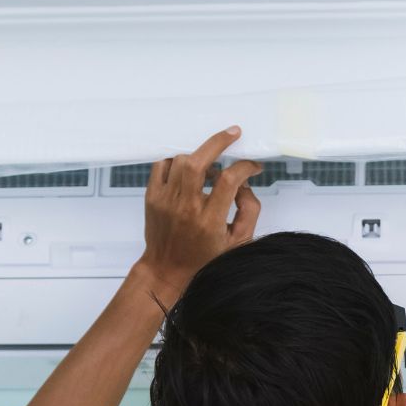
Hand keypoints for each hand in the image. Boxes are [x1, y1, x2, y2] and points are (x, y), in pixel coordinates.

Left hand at [133, 126, 261, 293]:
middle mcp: (186, 208)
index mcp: (209, 221)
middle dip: (218, 142)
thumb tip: (245, 184)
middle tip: (232, 134)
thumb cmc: (202, 259)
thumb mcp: (237, 242)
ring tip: (210, 168)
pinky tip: (187, 169)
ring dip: (200, 156)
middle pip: (199, 163)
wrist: (167, 271)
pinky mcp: (152, 197)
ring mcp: (166, 201)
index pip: (228, 180)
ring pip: (182, 161)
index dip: (245, 167)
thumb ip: (249, 211)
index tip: (253, 167)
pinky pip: (162, 166)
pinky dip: (176, 161)